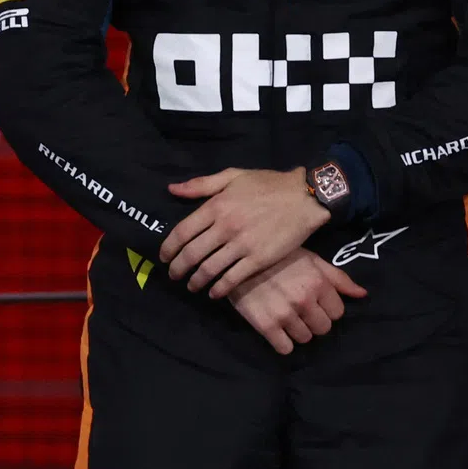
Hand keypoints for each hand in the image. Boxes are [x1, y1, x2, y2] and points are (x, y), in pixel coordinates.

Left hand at [160, 167, 330, 296]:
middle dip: (178, 268)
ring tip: (191, 286)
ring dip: (196, 280)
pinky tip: (214, 292)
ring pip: (210, 269)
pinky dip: (219, 288)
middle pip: (192, 253)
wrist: (303, 197)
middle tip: (173, 275)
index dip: (169, 247)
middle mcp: (225, 226)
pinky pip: (233, 279)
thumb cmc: (266, 184)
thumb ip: (200, 184)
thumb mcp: (232, 176)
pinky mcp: (259, 260)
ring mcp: (242, 245)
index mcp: (216, 205)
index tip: (163, 257)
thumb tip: (172, 189)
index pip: (182, 231)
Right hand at [228, 247, 366, 354]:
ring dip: (297, 330)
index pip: (338, 312)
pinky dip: (281, 341)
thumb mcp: (309, 258)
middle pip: (323, 329)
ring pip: (305, 338)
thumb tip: (363, 295)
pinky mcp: (265, 325)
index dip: (326, 307)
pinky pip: (285, 348)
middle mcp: (304, 299)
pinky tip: (275, 326)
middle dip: (313, 320)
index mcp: (317, 281)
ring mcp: (285, 314)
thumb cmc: (277, 255)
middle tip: (298, 308)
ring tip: (284, 313)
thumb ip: (337, 277)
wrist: (236, 255)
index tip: (313, 300)